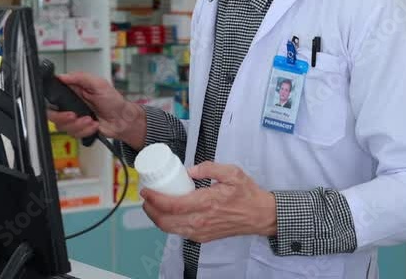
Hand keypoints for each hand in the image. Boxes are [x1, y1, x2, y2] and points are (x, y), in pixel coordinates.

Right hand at [47, 71, 145, 146]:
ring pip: (63, 126)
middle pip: (52, 114)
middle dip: (62, 117)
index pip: (52, 96)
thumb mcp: (99, 84)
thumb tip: (63, 76)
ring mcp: (74, 118)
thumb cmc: (114, 101)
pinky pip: (74, 134)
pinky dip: (85, 130)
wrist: (123, 119)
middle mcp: (71, 105)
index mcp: (73, 91)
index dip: (50, 101)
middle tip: (73, 115)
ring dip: (78, 125)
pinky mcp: (79, 129)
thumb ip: (80, 78)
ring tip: (91, 120)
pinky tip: (94, 125)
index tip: (58, 104)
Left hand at [141, 162, 276, 242]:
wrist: (260, 215)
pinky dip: (168, 224)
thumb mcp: (232, 173)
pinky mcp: (203, 237)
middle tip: (146, 197)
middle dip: (150, 210)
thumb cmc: (247, 193)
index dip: (155, 199)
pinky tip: (167, 214)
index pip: (173, 205)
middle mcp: (201, 220)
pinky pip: (179, 233)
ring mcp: (201, 232)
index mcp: (207, 203)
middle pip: (166, 221)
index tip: (146, 191)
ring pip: (170, 229)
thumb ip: (210, 168)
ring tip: (152, 205)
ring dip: (157, 218)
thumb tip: (189, 170)